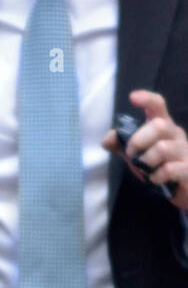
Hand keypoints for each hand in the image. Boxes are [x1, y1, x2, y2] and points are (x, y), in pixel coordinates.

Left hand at [102, 89, 187, 209]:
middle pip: (159, 125)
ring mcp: (185, 151)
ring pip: (163, 148)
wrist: (180, 190)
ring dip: (146, 161)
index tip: (132, 97)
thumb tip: (107, 140)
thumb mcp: (137, 154)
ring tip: (144, 169)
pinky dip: (156, 176)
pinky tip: (154, 179)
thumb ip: (121, 145)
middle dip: (138, 140)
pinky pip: (169, 169)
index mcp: (163, 126)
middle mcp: (176, 135)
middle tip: (131, 154)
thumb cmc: (158, 166)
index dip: (147, 99)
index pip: (158, 106)